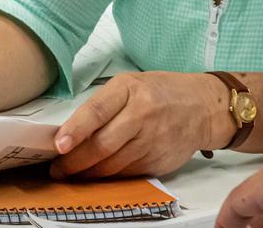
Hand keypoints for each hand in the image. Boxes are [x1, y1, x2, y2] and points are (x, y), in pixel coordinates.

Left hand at [49, 71, 232, 178]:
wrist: (204, 106)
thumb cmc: (162, 92)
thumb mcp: (131, 85)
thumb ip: (103, 105)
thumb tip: (70, 132)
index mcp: (130, 89)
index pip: (97, 111)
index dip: (76, 130)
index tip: (59, 145)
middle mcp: (142, 113)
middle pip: (102, 145)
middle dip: (75, 161)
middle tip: (58, 168)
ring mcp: (153, 139)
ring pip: (113, 165)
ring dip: (88, 173)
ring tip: (73, 173)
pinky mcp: (159, 160)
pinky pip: (127, 173)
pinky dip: (109, 177)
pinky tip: (99, 174)